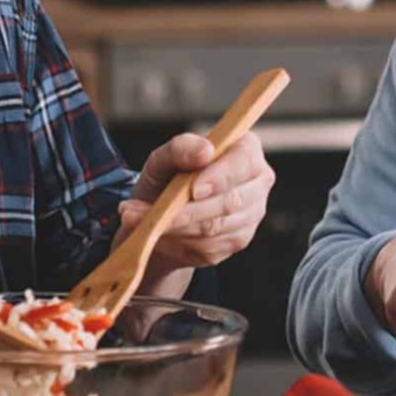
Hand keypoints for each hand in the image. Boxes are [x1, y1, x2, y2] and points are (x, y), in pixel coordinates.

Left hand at [116, 132, 273, 278]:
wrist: (163, 212)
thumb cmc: (168, 175)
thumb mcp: (164, 158)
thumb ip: (180, 148)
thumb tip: (205, 150)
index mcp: (247, 150)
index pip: (243, 163)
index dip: (220, 178)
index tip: (194, 189)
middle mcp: (257, 182)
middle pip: (230, 202)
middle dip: (188, 211)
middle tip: (153, 213)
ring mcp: (252, 215)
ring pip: (215, 228)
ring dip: (174, 227)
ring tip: (137, 219)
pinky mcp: (238, 241)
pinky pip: (208, 247)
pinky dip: (177, 242)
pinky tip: (158, 233)